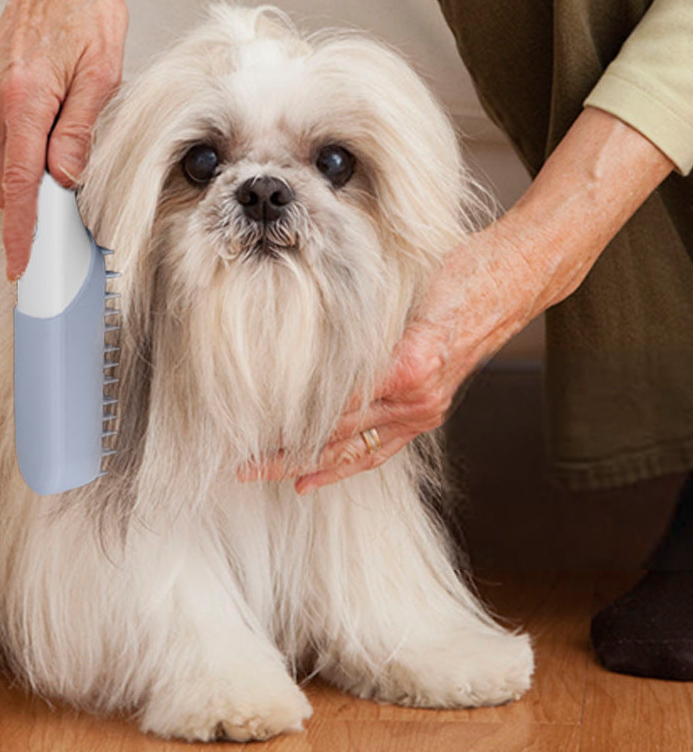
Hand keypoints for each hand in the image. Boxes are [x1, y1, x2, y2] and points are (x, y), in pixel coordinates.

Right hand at [0, 0, 127, 280]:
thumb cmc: (86, 8)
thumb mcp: (102, 71)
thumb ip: (79, 129)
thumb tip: (65, 178)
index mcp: (23, 98)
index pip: (19, 183)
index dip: (21, 230)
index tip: (20, 265)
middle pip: (7, 180)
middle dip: (31, 209)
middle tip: (64, 232)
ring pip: (2, 163)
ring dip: (28, 178)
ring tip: (67, 172)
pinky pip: (0, 141)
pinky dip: (22, 154)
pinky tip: (51, 142)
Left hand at [237, 218, 542, 489]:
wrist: (510, 281)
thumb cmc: (459, 274)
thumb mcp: (403, 288)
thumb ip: (359, 318)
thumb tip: (305, 335)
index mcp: (406, 367)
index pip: (334, 404)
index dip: (291, 420)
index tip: (251, 429)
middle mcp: (415, 399)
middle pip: (337, 434)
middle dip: (285, 452)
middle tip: (242, 464)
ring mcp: (423, 411)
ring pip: (354, 450)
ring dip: (307, 465)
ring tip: (262, 475)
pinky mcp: (426, 412)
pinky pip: (379, 448)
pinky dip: (344, 465)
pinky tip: (312, 477)